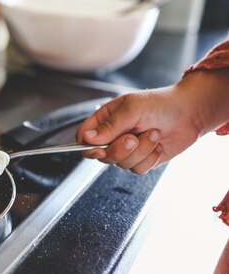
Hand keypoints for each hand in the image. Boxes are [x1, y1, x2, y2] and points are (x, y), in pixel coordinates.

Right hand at [76, 86, 200, 173]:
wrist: (190, 113)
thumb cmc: (160, 104)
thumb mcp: (132, 109)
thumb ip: (110, 126)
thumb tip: (87, 138)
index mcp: (105, 119)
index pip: (83, 136)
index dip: (87, 146)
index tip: (99, 148)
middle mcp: (113, 136)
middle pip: (101, 154)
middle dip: (120, 149)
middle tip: (133, 138)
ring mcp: (127, 149)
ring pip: (120, 163)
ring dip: (140, 151)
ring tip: (153, 134)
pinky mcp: (142, 159)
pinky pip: (137, 169)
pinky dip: (149, 158)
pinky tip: (157, 144)